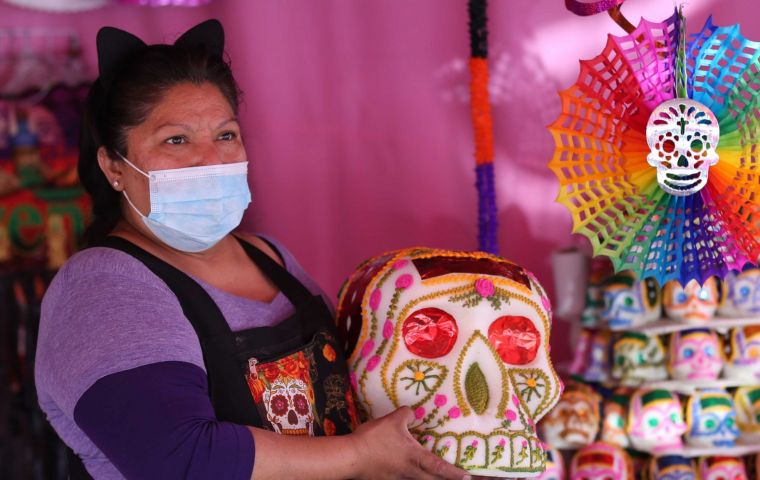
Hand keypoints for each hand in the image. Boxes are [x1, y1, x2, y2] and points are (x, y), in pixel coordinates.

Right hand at [351, 407, 470, 479]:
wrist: (351, 457)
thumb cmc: (373, 439)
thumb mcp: (392, 420)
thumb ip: (407, 414)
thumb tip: (413, 412)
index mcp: (415, 458)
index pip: (440, 467)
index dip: (456, 472)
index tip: (469, 477)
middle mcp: (410, 472)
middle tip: (460, 478)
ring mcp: (398, 479)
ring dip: (430, 479)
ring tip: (436, 474)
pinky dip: (413, 477)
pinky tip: (410, 472)